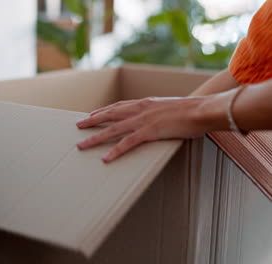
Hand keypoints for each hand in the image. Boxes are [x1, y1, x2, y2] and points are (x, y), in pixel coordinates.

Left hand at [76, 96, 225, 162]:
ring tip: (82, 145)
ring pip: (113, 129)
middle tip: (78, 126)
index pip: (119, 106)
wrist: (204, 109)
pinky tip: (105, 158)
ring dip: (95, 138)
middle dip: (92, 120)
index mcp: (145, 103)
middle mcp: (140, 109)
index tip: (91, 115)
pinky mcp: (150, 131)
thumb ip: (158, 112)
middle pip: (110, 115)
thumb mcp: (170, 107)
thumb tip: (156, 119)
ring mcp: (144, 120)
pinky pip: (128, 143)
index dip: (103, 111)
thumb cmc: (192, 110)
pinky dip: (115, 151)